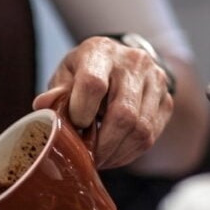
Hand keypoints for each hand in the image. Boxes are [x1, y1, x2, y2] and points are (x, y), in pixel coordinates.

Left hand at [35, 36, 173, 168]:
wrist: (121, 63)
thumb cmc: (86, 72)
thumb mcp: (66, 75)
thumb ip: (56, 92)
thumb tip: (42, 105)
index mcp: (100, 51)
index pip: (93, 84)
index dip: (81, 112)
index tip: (75, 125)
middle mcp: (133, 62)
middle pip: (123, 114)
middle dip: (102, 145)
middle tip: (88, 158)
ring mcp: (155, 81)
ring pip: (140, 130)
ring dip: (116, 153)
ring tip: (100, 158)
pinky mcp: (167, 101)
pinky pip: (150, 137)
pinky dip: (129, 153)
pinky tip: (114, 154)